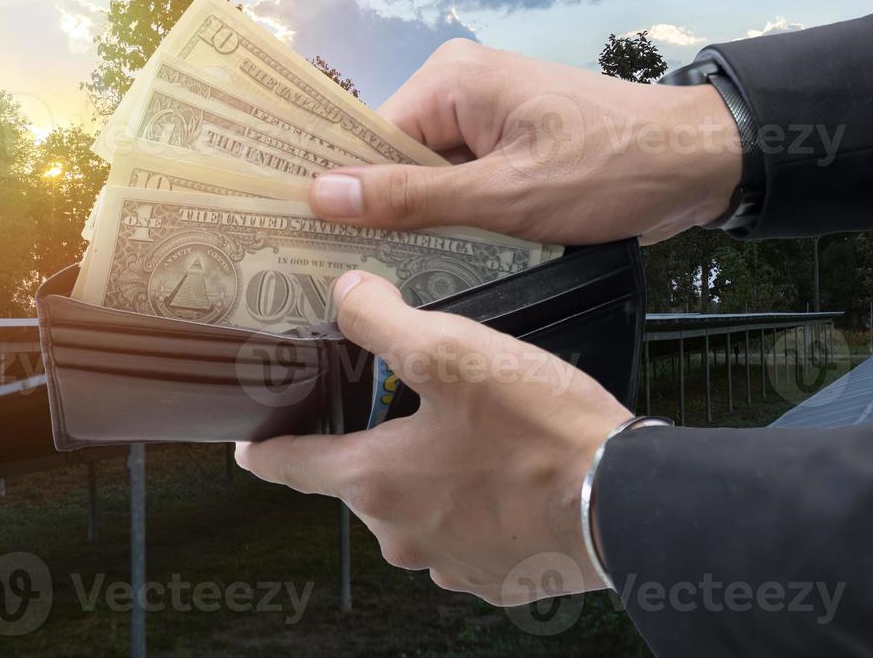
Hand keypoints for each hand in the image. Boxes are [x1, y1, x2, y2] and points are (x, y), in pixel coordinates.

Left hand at [234, 270, 633, 604]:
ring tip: (473, 429)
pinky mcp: (494, 577)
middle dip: (377, 440)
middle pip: (362, 480)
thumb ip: (383, 320)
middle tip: (408, 399)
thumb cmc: (539, 431)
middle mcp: (400, 534)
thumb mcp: (453, 350)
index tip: (248, 443)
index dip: (265, 447)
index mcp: (375, 481)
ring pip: (417, 505)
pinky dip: (474, 501)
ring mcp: (448, 564)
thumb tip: (345, 295)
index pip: (291, 466)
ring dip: (431, 472)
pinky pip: (464, 531)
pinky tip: (507, 468)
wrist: (624, 504)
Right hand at [310, 39, 741, 243]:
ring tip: (383, 281)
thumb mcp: (504, 196)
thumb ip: (412, 198)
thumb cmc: (606, 172)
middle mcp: (458, 86)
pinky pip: (461, 181)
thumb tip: (320, 193)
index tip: (307, 248)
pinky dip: (455, 219)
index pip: (367, 140)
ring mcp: (487, 115)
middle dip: (379, 213)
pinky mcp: (510, 143)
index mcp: (449, 80)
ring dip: (420, 223)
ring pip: (427, 177)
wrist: (701, 161)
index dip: (340, 194)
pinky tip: (438, 264)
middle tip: (340, 279)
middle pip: (392, 159)